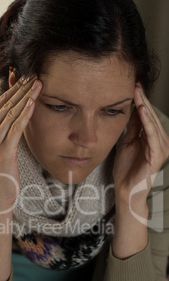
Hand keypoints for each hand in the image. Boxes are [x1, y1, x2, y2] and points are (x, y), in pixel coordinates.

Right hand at [0, 76, 41, 211]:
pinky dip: (25, 113)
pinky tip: (33, 102)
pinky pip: (15, 128)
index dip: (14, 88)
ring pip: (10, 113)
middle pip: (4, 104)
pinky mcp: (3, 151)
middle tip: (35, 74)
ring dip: (26, 96)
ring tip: (38, 83)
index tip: (27, 76)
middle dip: (21, 88)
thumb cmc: (0, 169)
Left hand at [113, 84, 168, 207]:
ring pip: (152, 123)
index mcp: (152, 138)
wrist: (125, 189)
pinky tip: (142, 111)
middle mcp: (159, 140)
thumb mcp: (127, 142)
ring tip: (137, 93)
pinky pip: (152, 135)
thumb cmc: (126, 169)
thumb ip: (132, 128)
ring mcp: (160, 147)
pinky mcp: (158, 154)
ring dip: (144, 107)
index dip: (139, 101)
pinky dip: (147, 122)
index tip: (132, 87)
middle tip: (135, 85)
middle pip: (150, 117)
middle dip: (142, 100)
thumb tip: (132, 110)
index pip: (146, 116)